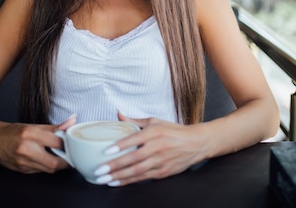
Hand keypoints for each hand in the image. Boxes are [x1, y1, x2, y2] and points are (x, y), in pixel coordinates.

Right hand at [0, 114, 76, 173]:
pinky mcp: (21, 170)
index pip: (56, 142)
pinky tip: (45, 159)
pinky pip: (39, 171)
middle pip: (54, 163)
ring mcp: (23, 162)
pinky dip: (45, 166)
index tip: (70, 142)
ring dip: (56, 164)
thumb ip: (55, 127)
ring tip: (57, 155)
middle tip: (68, 154)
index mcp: (30, 134)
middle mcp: (26, 149)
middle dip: (64, 160)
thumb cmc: (13, 131)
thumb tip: (71, 122)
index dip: (67, 144)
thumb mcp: (34, 126)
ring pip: (48, 169)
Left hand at [92, 112, 209, 185]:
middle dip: (115, 166)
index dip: (119, 146)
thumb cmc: (174, 131)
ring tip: (105, 180)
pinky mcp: (163, 172)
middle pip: (133, 159)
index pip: (134, 139)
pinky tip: (118, 182)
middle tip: (99, 171)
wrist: (196, 143)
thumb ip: (135, 120)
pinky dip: (129, 181)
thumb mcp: (155, 121)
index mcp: (154, 132)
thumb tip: (118, 114)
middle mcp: (157, 147)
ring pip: (137, 171)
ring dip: (119, 176)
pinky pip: (143, 178)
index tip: (106, 151)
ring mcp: (160, 161)